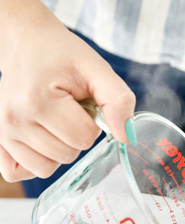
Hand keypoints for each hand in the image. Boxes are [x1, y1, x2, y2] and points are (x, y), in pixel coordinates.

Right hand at [0, 6, 134, 181]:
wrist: (27, 43)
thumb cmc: (62, 55)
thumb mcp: (97, 69)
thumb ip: (118, 100)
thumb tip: (127, 136)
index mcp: (37, 100)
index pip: (84, 138)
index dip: (92, 123)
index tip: (82, 104)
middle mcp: (13, 119)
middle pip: (67, 154)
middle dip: (77, 135)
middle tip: (68, 109)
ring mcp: (1, 131)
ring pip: (47, 168)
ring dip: (59, 148)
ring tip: (54, 120)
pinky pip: (17, 172)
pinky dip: (35, 161)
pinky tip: (40, 139)